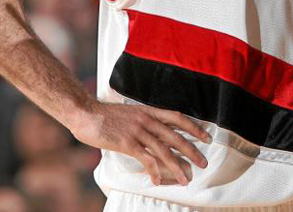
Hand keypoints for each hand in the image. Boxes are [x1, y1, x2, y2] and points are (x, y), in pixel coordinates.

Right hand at [69, 101, 210, 185]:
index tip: (206, 137)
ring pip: (164, 150)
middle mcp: (147, 120)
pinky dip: (154, 171)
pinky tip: (157, 180)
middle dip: (192, 151)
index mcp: (150, 111)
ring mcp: (138, 131)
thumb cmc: (107, 115)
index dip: (194, 127)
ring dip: (177, 166)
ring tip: (186, 178)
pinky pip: (146, 158)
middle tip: (203, 163)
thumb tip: (158, 131)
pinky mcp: (127, 143)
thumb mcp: (132, 113)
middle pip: (176, 137)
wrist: (86, 113)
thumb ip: (146, 120)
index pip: (178, 118)